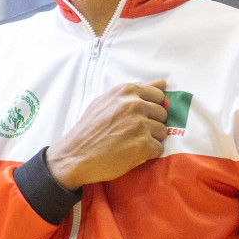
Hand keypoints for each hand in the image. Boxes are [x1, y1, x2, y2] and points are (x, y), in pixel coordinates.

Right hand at [45, 81, 167, 190]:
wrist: (75, 155)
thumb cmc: (90, 129)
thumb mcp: (107, 102)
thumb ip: (135, 91)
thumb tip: (164, 83)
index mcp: (126, 91)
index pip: (158, 95)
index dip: (150, 108)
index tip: (136, 117)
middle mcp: (135, 104)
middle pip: (162, 114)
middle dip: (151, 124)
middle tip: (130, 132)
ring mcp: (140, 124)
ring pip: (162, 132)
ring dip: (150, 139)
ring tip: (129, 143)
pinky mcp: (144, 145)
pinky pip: (159, 148)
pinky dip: (147, 154)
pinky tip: (131, 153)